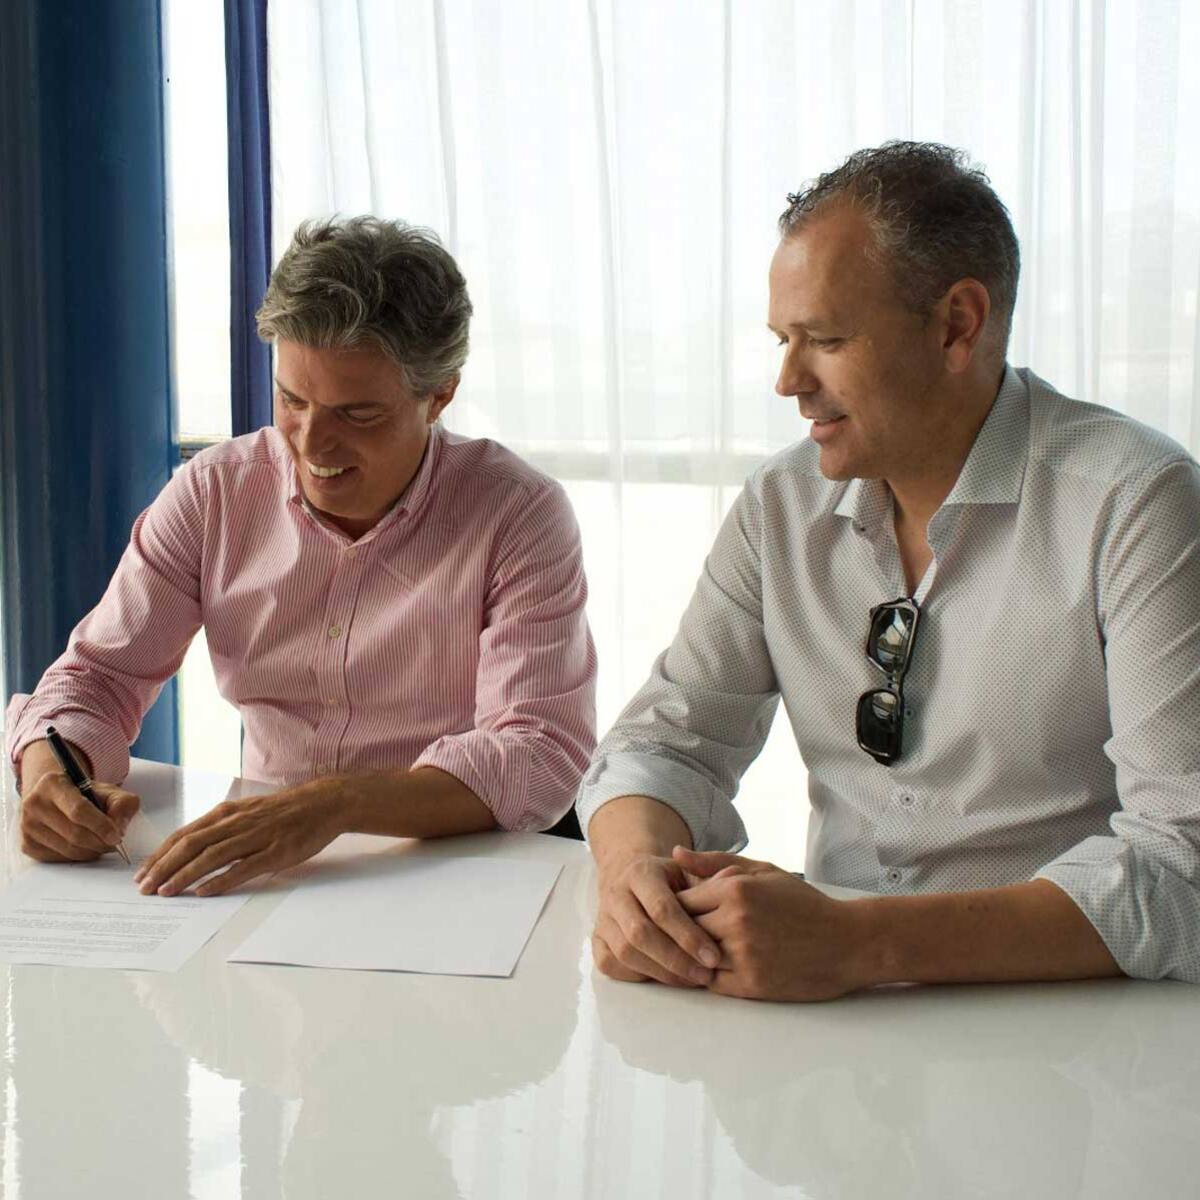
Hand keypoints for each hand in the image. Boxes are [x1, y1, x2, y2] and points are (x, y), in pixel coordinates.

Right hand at [20, 742, 138, 862]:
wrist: (56, 797)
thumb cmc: (83, 794)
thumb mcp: (108, 790)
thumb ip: (122, 803)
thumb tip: (120, 827)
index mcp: (52, 783)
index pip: (78, 810)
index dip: (101, 826)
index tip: (117, 836)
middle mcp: (34, 803)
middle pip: (74, 833)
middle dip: (100, 842)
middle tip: (114, 843)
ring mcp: (27, 825)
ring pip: (67, 849)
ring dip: (91, 851)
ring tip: (103, 844)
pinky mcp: (27, 844)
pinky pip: (58, 858)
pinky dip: (78, 857)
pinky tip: (87, 847)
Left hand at [135, 780, 345, 896]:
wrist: (323, 803)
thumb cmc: (285, 810)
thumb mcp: (248, 811)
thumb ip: (223, 826)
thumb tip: (193, 845)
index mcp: (228, 813)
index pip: (185, 834)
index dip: (161, 854)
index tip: (142, 872)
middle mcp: (237, 823)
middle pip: (191, 845)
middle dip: (164, 867)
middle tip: (144, 888)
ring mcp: (256, 837)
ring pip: (212, 856)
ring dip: (184, 875)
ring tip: (166, 892)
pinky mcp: (275, 852)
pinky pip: (243, 867)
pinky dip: (221, 880)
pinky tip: (204, 892)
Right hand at [592, 851, 722, 987]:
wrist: (631, 877)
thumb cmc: (670, 880)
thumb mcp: (689, 871)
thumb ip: (709, 878)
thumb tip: (731, 879)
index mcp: (640, 872)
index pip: (662, 908)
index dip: (688, 935)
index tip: (713, 956)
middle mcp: (615, 893)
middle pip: (640, 933)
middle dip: (675, 959)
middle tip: (704, 975)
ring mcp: (602, 917)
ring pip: (625, 952)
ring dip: (660, 971)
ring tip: (691, 980)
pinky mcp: (597, 940)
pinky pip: (612, 964)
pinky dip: (639, 976)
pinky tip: (666, 978)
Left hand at [674, 847, 872, 1001]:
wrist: (847, 942)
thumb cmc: (803, 903)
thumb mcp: (763, 871)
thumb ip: (715, 862)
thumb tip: (675, 853)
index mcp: (736, 889)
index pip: (681, 900)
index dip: (678, 906)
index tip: (683, 910)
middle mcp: (735, 921)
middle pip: (684, 929)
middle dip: (683, 931)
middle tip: (688, 931)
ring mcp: (743, 955)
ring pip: (695, 957)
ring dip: (696, 954)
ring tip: (703, 948)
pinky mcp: (752, 985)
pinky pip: (712, 982)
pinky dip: (711, 975)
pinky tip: (723, 965)